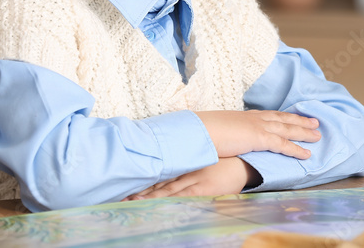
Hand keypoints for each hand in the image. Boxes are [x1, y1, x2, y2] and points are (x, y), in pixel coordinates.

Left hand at [123, 157, 258, 199]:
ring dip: (149, 198)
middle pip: (158, 183)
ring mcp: (193, 180)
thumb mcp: (201, 158)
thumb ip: (186, 161)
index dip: (143, 181)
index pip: (159, 173)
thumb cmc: (221, 161)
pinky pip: (182, 197)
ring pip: (166, 191)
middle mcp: (184, 170)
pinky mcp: (202, 189)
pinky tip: (156, 206)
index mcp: (183, 161)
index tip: (127, 186)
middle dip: (140, 191)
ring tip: (131, 203)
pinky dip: (168, 201)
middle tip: (122, 197)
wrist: (242, 164)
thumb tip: (168, 163)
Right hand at [195, 110, 319, 159]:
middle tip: (314, 121)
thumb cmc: (202, 132)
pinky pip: (283, 144)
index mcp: (243, 116)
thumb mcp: (217, 131)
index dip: (282, 116)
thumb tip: (224, 140)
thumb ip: (226, 134)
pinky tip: (307, 154)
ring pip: (287, 129)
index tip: (292, 116)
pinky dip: (296, 149)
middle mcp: (253, 118)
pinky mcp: (259, 138)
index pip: (268, 115)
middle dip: (299, 120)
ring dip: (304, 132)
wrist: (198, 131)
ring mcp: (258, 127)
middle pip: (282, 118)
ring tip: (317, 135)